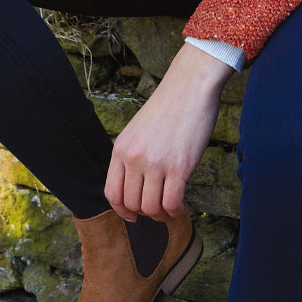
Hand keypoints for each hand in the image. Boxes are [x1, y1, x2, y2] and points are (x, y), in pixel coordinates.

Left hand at [104, 59, 223, 222]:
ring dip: (164, 215)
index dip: (122, 211)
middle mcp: (134, 157)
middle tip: (161, 208)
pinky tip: (184, 206)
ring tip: (174, 208)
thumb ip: (133, 154)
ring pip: (152, 208)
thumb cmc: (168, 106)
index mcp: (121, 148)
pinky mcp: (179, 166)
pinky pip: (172, 204)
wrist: (190, 85)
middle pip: (132, 204)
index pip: (112, 193)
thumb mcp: (138, 130)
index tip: (134, 215)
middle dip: (147, 213)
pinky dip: (178, 212)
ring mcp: (155, 163)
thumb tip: (136, 186)